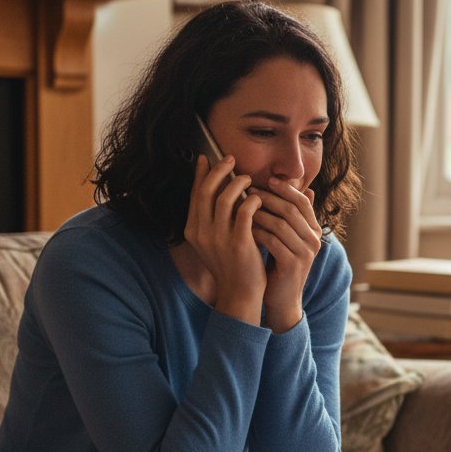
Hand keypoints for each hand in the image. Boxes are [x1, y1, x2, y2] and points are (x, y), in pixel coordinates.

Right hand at [183, 156, 263, 323]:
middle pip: (206, 191)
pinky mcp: (238, 243)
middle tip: (230, 159)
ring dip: (237, 183)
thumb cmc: (231, 264)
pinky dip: (252, 200)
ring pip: (224, 198)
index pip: (194, 194)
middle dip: (218, 171)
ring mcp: (218, 238)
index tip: (206, 158)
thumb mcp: (215, 241)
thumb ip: (214, 217)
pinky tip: (258, 198)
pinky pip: (245, 211)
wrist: (240, 293)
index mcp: (192, 230)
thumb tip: (220, 188)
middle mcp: (201, 233)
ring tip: (247, 178)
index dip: (200, 174)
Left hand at [249, 178, 321, 332]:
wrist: (281, 298)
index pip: (302, 201)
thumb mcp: (287, 238)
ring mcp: (306, 253)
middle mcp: (314, 240)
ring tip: (242, 207)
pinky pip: (273, 241)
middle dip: (269, 198)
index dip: (285, 189)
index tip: (266, 179)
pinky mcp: (293, 264)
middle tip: (248, 190)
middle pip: (291, 210)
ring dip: (259, 214)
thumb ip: (290, 216)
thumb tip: (299, 188)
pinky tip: (243, 228)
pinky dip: (257, 232)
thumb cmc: (279, 264)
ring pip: (281, 224)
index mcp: (314, 230)